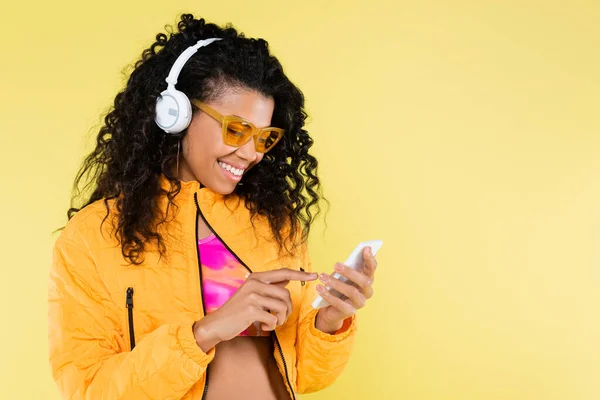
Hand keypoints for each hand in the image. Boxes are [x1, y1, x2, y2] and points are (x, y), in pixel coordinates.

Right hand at [193, 268, 317, 351]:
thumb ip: (269, 286)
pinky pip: (273, 319)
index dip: (300, 274)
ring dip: (280, 319)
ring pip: (282, 307)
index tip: (315, 275)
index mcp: (256, 278)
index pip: (283, 273)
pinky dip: (272, 326)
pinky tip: (263, 326)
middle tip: (280, 318)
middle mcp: (254, 283)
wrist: (217, 323)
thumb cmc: (237, 310)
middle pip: (286, 294)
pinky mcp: (251, 309)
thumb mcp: (252, 293)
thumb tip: (287, 279)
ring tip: (271, 322)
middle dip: (288, 309)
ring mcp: (252, 296)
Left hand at [315, 246, 377, 333]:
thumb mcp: (342, 277)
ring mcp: (360, 303)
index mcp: (367, 280)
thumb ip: (345, 270)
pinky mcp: (350, 312)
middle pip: (364, 281)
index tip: (366, 248)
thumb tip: (340, 264)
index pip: (372, 268)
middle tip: (335, 265)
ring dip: (336, 283)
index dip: (370, 259)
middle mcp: (367, 292)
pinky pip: (339, 303)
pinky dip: (328, 295)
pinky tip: (319, 288)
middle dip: (350, 272)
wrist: (332, 309)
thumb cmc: (339, 288)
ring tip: (323, 276)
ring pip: (351, 291)